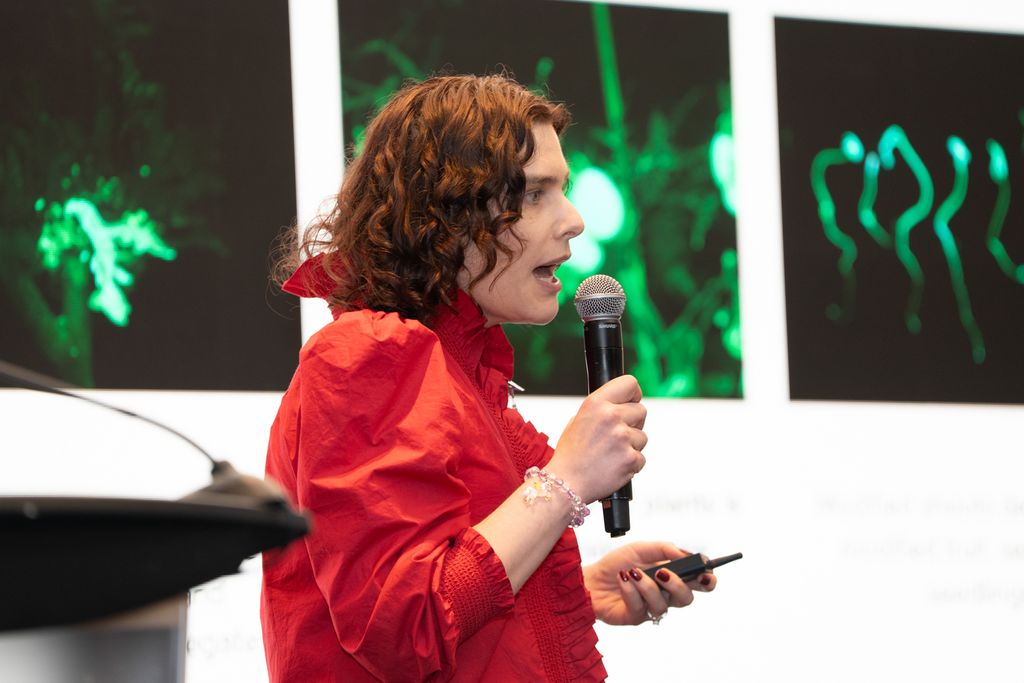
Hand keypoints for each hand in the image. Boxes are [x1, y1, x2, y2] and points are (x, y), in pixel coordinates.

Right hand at [545, 375, 646, 502]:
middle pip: (641, 410)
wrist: (565, 483)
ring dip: (631, 446)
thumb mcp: (578, 420)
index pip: (630, 383)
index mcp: (596, 403)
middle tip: (617, 435)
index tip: (632, 402)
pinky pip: (641, 457)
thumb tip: (622, 405)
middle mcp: (610, 416)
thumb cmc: (570, 454)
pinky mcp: (630, 458)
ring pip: (642, 437)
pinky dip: (631, 464)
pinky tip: (613, 466)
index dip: (634, 394)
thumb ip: (601, 409)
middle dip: (633, 422)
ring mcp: (622, 437)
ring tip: (610, 454)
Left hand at [582, 541, 716, 625]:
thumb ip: (665, 549)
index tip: (706, 573)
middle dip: (679, 586)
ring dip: (649, 587)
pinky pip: (641, 607)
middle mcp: (665, 594)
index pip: (698, 582)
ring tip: (634, 573)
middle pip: (687, 599)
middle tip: (664, 574)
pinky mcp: (636, 617)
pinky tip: (623, 579)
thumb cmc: (617, 564)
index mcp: (671, 576)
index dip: (707, 580)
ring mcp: (651, 607)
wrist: (591, 578)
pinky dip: (631, 590)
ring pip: (664, 605)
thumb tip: (685, 554)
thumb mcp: (641, 548)